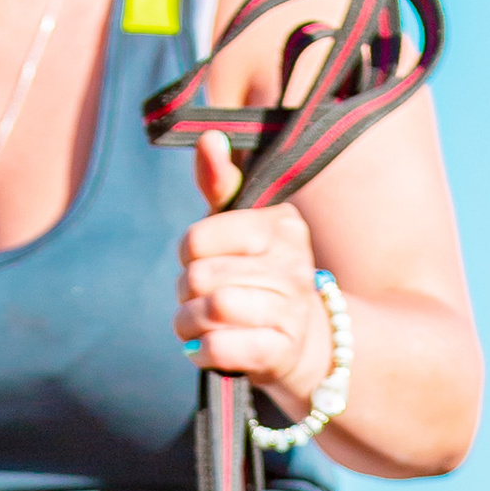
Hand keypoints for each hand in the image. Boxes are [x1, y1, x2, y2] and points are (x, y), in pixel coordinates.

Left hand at [175, 128, 326, 416]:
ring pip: (210, 311)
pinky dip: (202, 351)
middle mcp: (294, 265)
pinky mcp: (282, 353)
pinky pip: (221, 348)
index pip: (200, 237)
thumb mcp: (239, 226)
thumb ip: (220, 183)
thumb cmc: (258, 274)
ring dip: (188, 323)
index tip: (200, 261)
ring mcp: (291, 311)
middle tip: (195, 298)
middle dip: (185, 293)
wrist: (304, 341)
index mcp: (282, 225)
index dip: (188, 254)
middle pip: (201, 277)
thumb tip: (209, 137)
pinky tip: (205, 348)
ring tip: (195, 324)